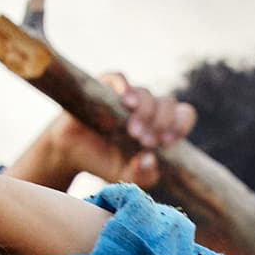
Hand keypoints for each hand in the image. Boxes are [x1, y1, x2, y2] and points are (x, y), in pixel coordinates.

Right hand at [7, 73, 196, 189]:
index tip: (168, 141)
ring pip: (146, 93)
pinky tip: (125, 100)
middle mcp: (147, 108)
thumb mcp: (126, 176)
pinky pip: (119, 78)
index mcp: (159, 126)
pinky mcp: (105, 88)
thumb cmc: (104, 162)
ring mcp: (126, 97)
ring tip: (131, 133)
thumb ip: (143, 175)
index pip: (183, 114)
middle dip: (161, 122)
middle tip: (145, 141)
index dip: (181, 124)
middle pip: (168, 103)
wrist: (71, 154)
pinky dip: (125, 87)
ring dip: (144, 112)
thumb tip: (150, 159)